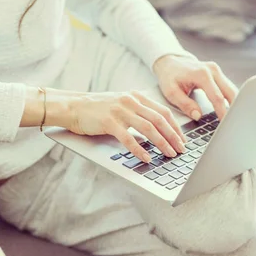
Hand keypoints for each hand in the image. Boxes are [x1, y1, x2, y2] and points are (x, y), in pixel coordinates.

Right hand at [55, 90, 185, 162]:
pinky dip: (139, 149)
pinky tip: (147, 158)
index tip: (182, 139)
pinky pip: (128, 138)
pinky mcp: (109, 122)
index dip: (175, 126)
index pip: (163, 111)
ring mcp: (120, 111)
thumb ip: (138, 112)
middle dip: (173, 136)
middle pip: (159, 120)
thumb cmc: (97, 109)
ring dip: (162, 143)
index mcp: (136, 97)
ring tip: (169, 154)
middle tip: (181, 149)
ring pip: (148, 128)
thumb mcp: (121, 105)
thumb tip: (157, 129)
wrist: (72, 106)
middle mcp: (130, 101)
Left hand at [154, 55, 237, 120]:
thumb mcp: (171, 92)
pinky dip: (230, 99)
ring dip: (234, 104)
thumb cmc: (169, 76)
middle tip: (233, 123)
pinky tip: (229, 110)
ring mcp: (216, 70)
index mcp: (201, 74)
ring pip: (232, 89)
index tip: (225, 123)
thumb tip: (198, 116)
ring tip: (233, 119)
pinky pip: (228, 87)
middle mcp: (212, 70)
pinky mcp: (218, 73)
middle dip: (234, 109)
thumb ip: (185, 104)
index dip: (222, 112)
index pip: (217, 97)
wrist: (170, 62)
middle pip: (230, 92)